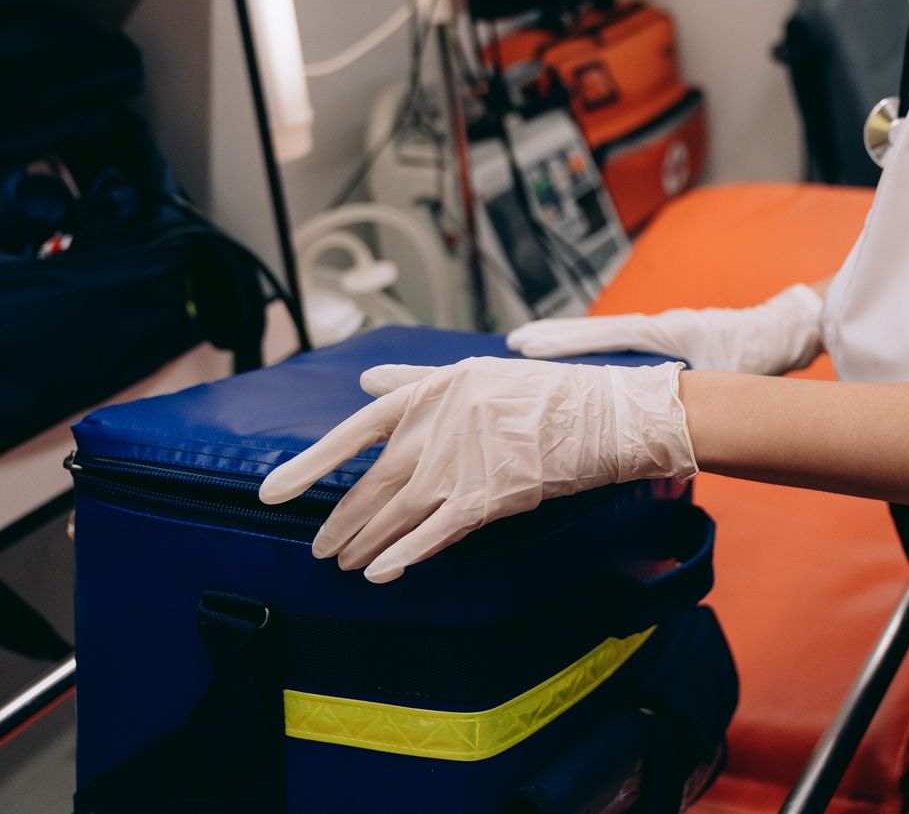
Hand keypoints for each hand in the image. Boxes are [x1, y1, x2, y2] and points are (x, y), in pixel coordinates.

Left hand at [257, 357, 695, 583]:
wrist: (599, 417)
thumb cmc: (538, 393)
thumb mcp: (472, 372)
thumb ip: (413, 380)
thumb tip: (363, 382)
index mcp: (428, 395)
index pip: (354, 432)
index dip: (310, 464)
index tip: (272, 492)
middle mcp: (435, 430)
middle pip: (372, 486)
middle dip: (341, 522)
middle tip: (320, 547)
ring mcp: (460, 466)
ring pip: (395, 514)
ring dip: (365, 543)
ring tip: (346, 564)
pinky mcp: (487, 499)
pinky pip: (434, 534)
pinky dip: (404, 555)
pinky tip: (382, 573)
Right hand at [506, 283, 824, 375]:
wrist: (785, 332)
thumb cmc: (757, 354)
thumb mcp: (724, 378)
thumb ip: (696, 406)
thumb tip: (665, 448)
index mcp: (661, 333)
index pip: (601, 336)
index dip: (562, 342)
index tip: (524, 345)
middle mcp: (655, 330)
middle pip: (594, 333)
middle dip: (555, 338)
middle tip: (512, 343)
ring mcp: (661, 333)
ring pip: (606, 339)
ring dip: (572, 343)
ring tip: (532, 350)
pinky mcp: (670, 341)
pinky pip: (623, 345)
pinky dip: (597, 349)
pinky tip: (582, 363)